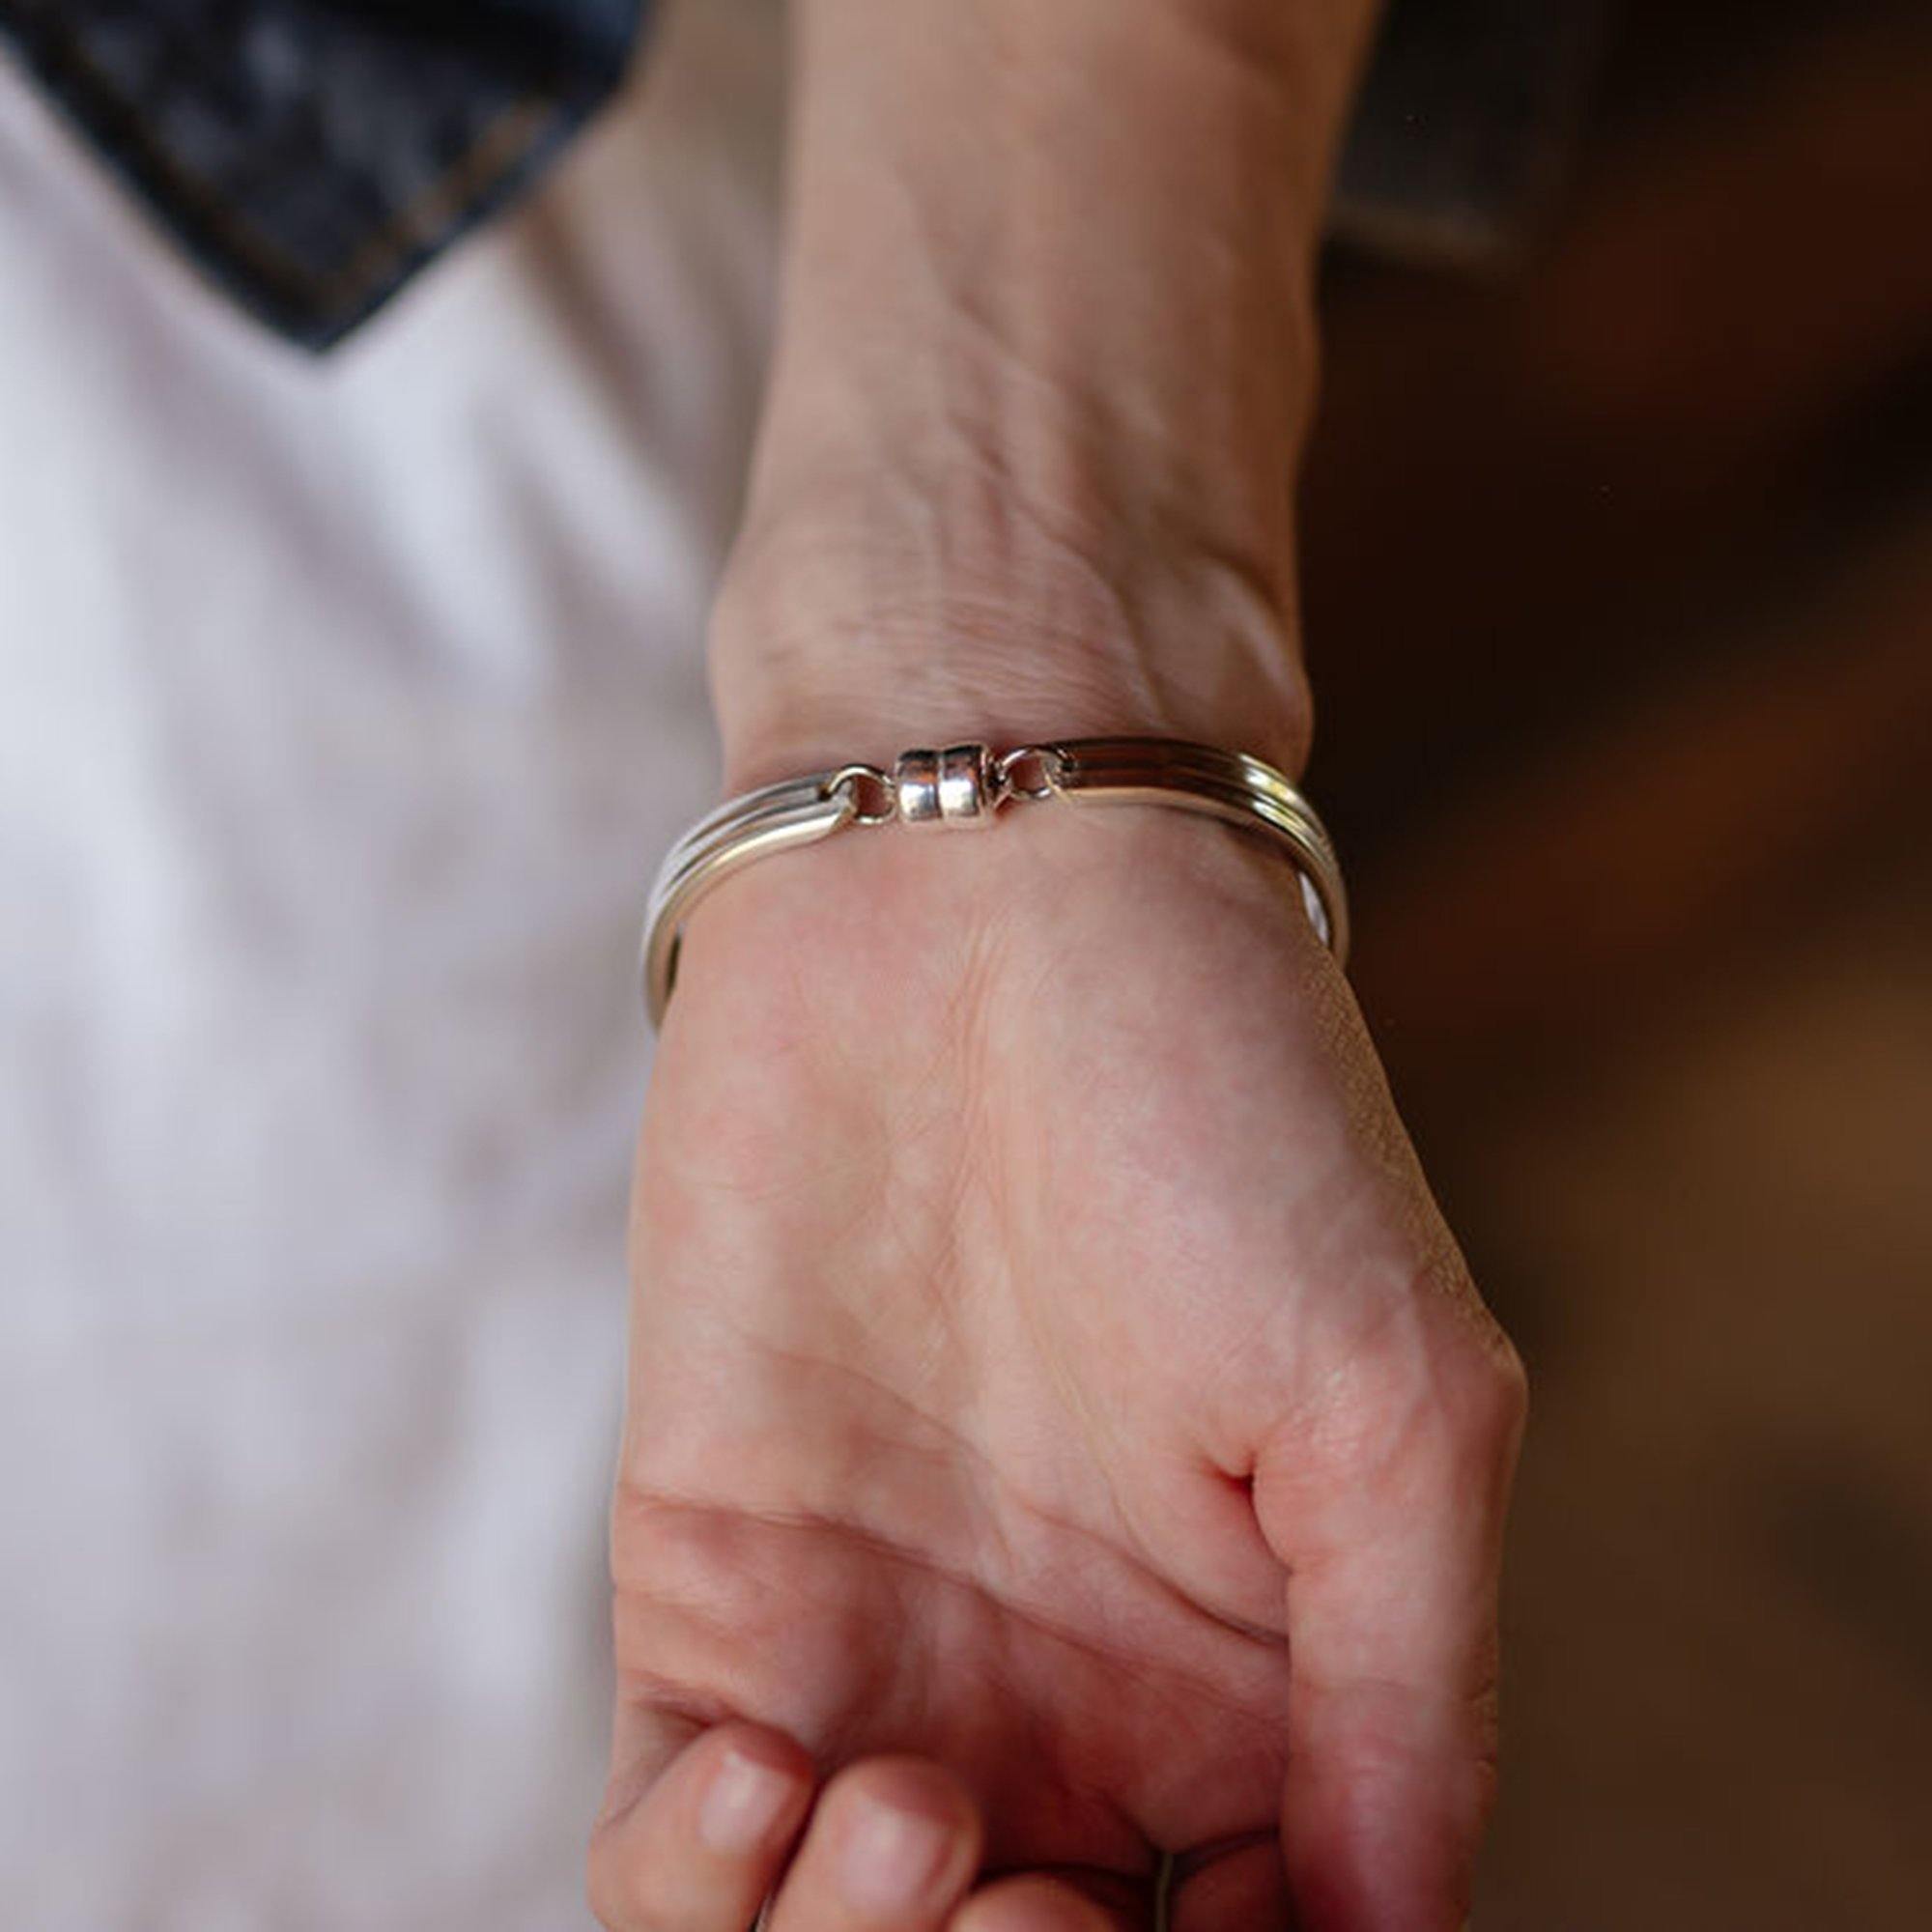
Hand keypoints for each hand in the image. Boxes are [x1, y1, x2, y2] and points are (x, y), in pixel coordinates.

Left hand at [591, 796, 1524, 1931]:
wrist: (982, 887)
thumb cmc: (1222, 1097)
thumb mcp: (1393, 1396)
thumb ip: (1406, 1693)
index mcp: (1257, 1680)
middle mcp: (1068, 1699)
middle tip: (1022, 1896)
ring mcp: (881, 1650)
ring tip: (906, 1818)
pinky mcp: (714, 1579)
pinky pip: (670, 1838)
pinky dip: (694, 1880)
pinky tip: (766, 1770)